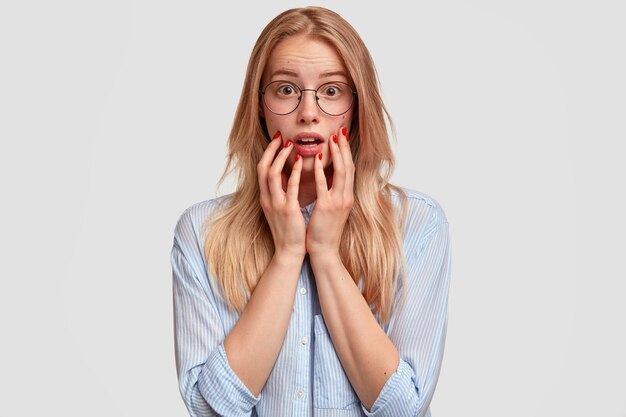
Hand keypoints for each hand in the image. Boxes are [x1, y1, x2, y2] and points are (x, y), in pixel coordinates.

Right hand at [257, 132, 306, 258]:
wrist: (289, 251)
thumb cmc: (288, 230)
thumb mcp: (280, 208)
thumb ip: (281, 192)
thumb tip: (288, 175)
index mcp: (265, 197)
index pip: (262, 170)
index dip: (268, 153)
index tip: (277, 141)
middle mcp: (267, 199)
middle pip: (263, 168)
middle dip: (270, 151)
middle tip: (280, 137)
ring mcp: (276, 204)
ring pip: (273, 175)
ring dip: (281, 158)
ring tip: (290, 145)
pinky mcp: (288, 210)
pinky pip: (290, 188)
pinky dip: (295, 173)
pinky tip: (301, 162)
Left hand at [306, 126, 353, 256]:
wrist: (324, 251)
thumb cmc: (324, 231)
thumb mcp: (332, 209)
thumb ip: (332, 193)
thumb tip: (328, 178)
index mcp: (347, 197)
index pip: (349, 169)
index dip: (346, 152)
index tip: (342, 137)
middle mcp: (346, 197)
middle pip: (348, 166)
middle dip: (344, 147)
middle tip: (340, 131)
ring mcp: (338, 202)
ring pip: (341, 172)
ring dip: (337, 154)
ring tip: (331, 139)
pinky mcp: (327, 207)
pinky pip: (324, 185)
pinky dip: (321, 170)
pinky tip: (315, 158)